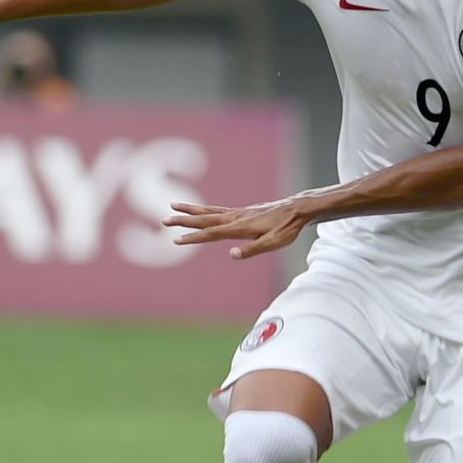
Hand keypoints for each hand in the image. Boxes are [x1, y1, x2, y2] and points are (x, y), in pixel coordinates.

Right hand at [166, 199, 310, 258]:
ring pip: (209, 212)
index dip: (194, 238)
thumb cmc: (287, 228)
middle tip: (164, 220)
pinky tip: (199, 211)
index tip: (176, 240)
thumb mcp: (273, 243)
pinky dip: (205, 210)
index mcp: (240, 227)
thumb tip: (232, 254)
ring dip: (190, 211)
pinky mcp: (242, 211)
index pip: (212, 234)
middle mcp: (236, 217)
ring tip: (173, 207)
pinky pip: (218, 210)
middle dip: (183, 220)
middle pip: (204, 219)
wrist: (298, 209)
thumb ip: (252, 250)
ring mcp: (238, 213)